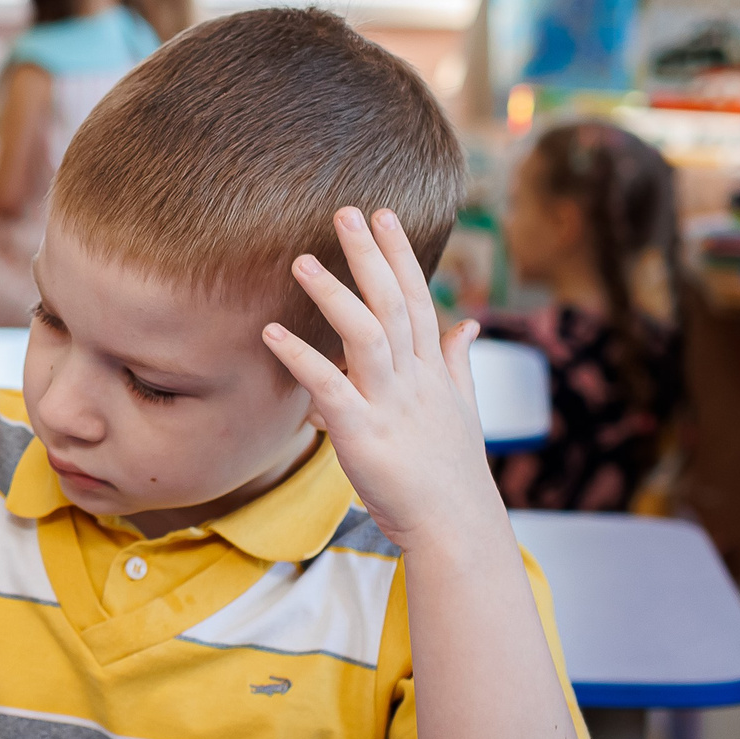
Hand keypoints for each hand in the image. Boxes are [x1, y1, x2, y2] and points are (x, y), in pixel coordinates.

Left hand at [263, 207, 500, 552]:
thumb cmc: (450, 472)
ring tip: (301, 260)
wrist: (456, 527)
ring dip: (333, 295)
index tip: (382, 215)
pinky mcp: (364, 435)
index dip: (400, 256)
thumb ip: (457, 362)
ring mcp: (392, 405)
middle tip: (345, 211)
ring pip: (366, 335)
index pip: (417, 299)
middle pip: (393, 304)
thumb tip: (467, 321)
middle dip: (370, 256)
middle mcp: (416, 379)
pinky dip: (301, 358)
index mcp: (433, 371)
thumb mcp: (462, 410)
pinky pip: (330, 388)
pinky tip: (272, 333)